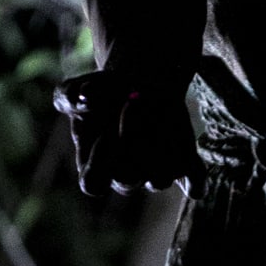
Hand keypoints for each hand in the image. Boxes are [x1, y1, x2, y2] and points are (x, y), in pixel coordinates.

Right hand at [54, 68, 200, 196]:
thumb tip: (86, 97)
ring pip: (160, 180)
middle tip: (134, 102)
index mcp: (95, 166)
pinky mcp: (183, 163)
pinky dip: (195, 175)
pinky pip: (193, 183)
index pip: (93, 183)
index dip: (99, 163)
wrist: (139, 81)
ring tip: (159, 109)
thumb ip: (70, 95)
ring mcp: (155, 172)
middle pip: (128, 180)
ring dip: (161, 147)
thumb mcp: (76, 88)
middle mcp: (125, 175)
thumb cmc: (103, 92)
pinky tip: (189, 152)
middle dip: (131, 141)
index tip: (104, 132)